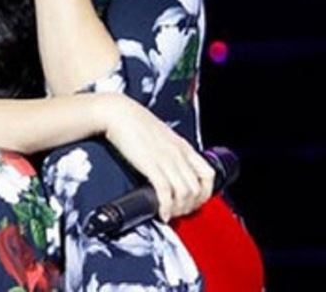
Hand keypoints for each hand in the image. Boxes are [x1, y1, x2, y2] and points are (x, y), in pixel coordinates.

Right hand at [101, 95, 216, 221]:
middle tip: (179, 211)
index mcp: (183, 146)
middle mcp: (178, 154)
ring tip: (168, 213)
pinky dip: (166, 207)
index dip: (205, 193)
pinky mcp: (151, 165)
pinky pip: (166, 193)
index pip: (208, 174)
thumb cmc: (134, 122)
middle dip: (191, 206)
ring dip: (179, 209)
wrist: (117, 112)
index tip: (193, 200)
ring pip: (185, 194)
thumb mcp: (161, 134)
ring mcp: (166, 160)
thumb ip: (169, 149)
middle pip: (198, 189)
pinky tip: (160, 212)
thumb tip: (170, 167)